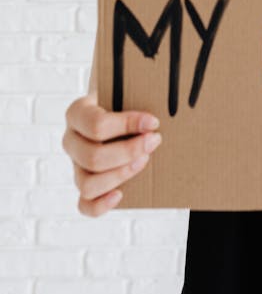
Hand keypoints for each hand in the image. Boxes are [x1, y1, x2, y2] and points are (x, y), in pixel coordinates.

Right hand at [62, 93, 161, 216]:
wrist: (114, 102)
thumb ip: (134, 94)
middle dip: (128, 152)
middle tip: (154, 141)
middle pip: (93, 157)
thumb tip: (158, 110)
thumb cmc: (122, 96)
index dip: (127, 125)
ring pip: (87, 184)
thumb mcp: (123, 88)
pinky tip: (121, 194)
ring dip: (120, 175)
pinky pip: (84, 205)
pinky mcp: (84, 182)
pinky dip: (101, 205)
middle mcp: (71, 140)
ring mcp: (75, 164)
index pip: (96, 125)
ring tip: (144, 161)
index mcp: (77, 113)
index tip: (153, 122)